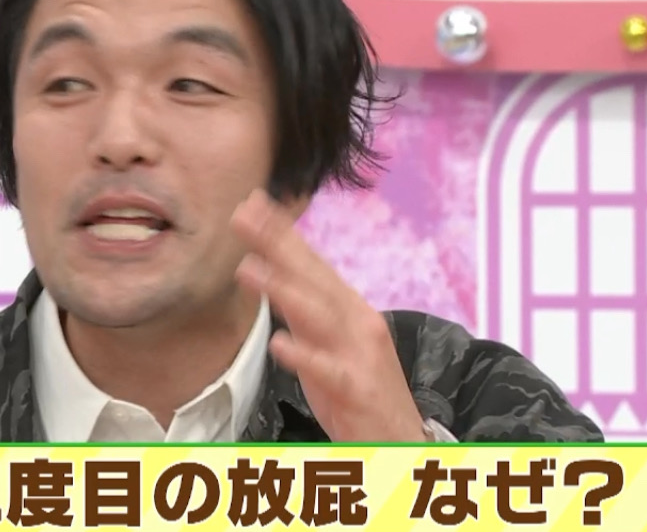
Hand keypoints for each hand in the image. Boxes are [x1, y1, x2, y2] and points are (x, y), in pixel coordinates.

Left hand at [231, 190, 426, 442]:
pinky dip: (304, 355)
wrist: (403, 443)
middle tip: (243, 215)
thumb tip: (267, 273)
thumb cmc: (358, 393)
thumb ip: (302, 310)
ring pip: (318, 315)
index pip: (312, 263)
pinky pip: (327, 371)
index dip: (282, 233)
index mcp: (349, 309)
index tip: (251, 203)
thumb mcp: (328, 344)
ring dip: (282, 289)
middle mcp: (357, 323)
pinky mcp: (358, 390)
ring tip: (247, 269)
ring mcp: (360, 355)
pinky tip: (279, 343)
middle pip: (313, 277)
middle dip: (278, 244)